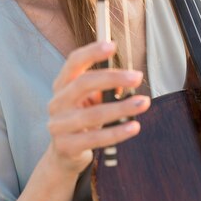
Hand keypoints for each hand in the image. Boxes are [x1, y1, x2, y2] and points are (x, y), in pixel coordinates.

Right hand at [46, 40, 150, 176]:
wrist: (64, 155)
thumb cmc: (83, 118)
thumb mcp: (90, 100)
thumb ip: (105, 88)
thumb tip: (127, 79)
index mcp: (62, 84)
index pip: (74, 62)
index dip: (92, 52)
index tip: (113, 45)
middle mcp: (57, 102)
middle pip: (83, 83)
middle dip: (113, 78)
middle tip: (137, 76)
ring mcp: (58, 125)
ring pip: (92, 114)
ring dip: (121, 108)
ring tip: (143, 103)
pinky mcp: (65, 146)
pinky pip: (95, 138)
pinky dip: (117, 132)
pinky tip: (134, 126)